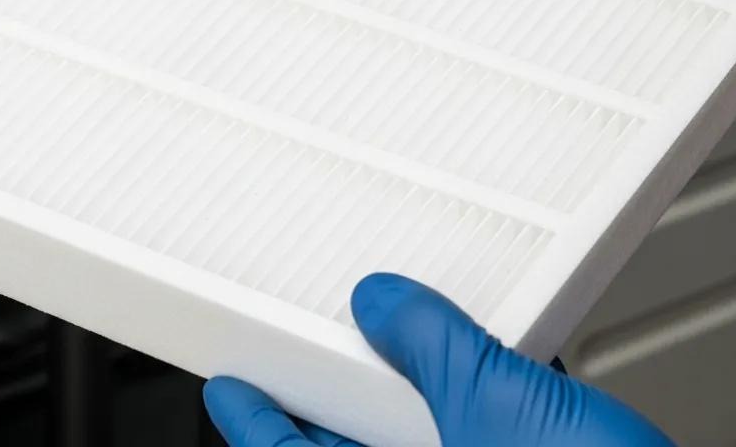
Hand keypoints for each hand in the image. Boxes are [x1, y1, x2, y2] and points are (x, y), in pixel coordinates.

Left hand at [203, 274, 673, 445]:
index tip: (229, 385)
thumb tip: (385, 302)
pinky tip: (462, 385)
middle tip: (296, 365)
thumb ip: (438, 349)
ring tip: (380, 358)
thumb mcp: (506, 407)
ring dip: (388, 408)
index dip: (253, 422)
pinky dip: (446, 413)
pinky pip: (459, 442)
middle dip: (319, 411)